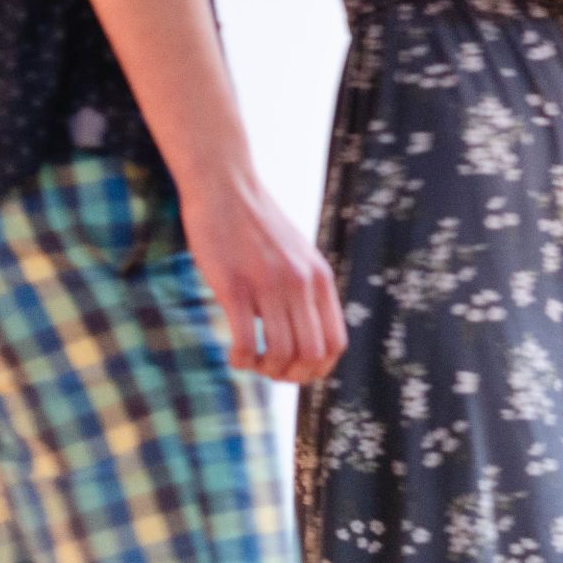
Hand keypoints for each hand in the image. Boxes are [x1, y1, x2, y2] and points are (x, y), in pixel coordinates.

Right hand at [179, 170, 345, 384]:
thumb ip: (306, 288)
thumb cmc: (257, 226)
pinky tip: (233, 356)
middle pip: (310, 354)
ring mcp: (269, 285)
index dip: (318, 369)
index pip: (335, 343)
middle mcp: (301, 283)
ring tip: (251, 363)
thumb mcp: (297, 255)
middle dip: (292, 375)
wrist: (226, 187)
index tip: (295, 370)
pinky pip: (246, 342)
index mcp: (320, 278)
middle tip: (270, 371)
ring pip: (280, 353)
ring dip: (265, 370)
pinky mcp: (234, 286)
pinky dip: (241, 361)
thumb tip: (305, 333)